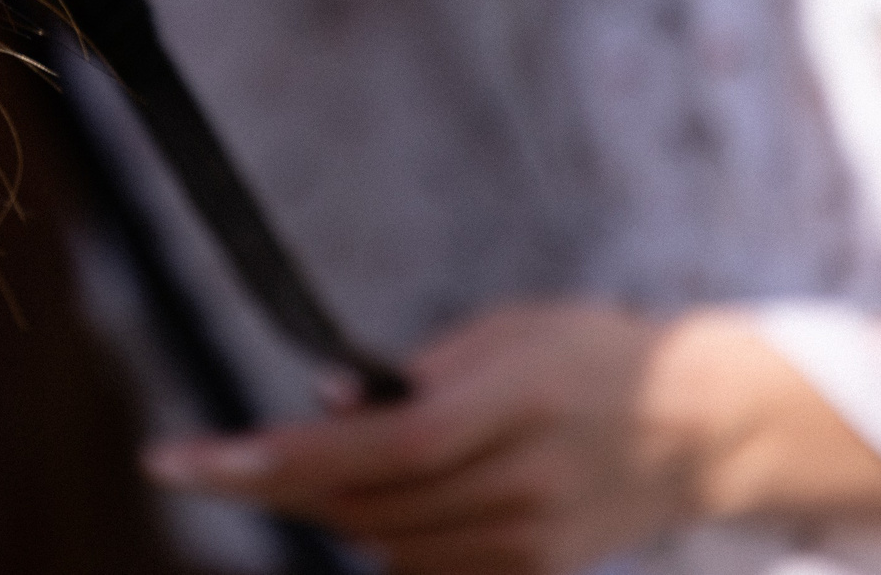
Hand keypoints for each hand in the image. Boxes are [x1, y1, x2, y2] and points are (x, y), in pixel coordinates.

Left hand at [143, 303, 880, 574]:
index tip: (180, 458)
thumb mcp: (504, 330)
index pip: (370, 445)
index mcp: (510, 403)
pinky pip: (417, 567)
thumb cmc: (588, 355)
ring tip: (321, 455)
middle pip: (359, 504)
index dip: (270, 456)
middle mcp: (519, 485)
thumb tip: (325, 399)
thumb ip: (415, 373)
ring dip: (327, 503)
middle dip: (276, 479)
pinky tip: (389, 492)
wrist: (700, 428)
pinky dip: (380, 533)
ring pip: (378, 544)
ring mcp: (527, 543)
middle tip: (215, 454)